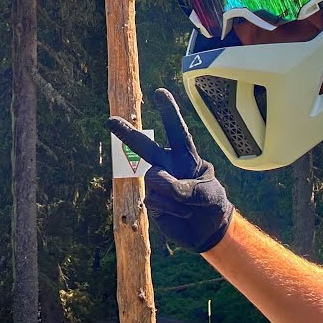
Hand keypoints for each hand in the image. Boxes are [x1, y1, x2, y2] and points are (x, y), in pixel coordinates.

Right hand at [105, 88, 233, 252]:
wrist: (207, 230)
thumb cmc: (212, 204)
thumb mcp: (209, 194)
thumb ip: (187, 187)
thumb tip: (161, 184)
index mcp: (186, 156)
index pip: (177, 130)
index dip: (169, 111)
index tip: (159, 92)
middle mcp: (168, 165)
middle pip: (145, 146)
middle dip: (127, 133)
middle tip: (110, 121)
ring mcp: (158, 182)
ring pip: (153, 178)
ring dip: (171, 193)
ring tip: (187, 205)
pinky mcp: (152, 201)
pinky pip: (153, 198)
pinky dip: (168, 207)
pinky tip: (180, 213)